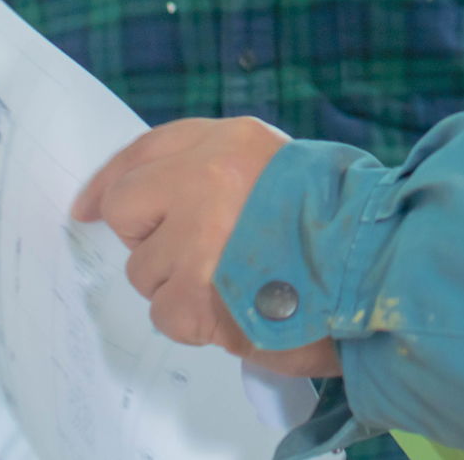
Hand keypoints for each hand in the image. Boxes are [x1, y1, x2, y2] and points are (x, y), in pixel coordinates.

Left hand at [74, 117, 337, 374]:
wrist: (376, 270)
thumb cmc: (336, 222)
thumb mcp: (280, 166)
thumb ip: (217, 170)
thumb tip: (135, 197)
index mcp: (230, 142)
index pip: (146, 149)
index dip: (111, 181)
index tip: (87, 207)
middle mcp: (204, 180)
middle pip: (126, 210)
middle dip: (153, 237)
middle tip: (200, 253)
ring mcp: (197, 241)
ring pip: (143, 271)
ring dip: (178, 285)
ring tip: (233, 282)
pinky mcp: (196, 298)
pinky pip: (164, 313)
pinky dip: (194, 320)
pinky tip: (235, 308)